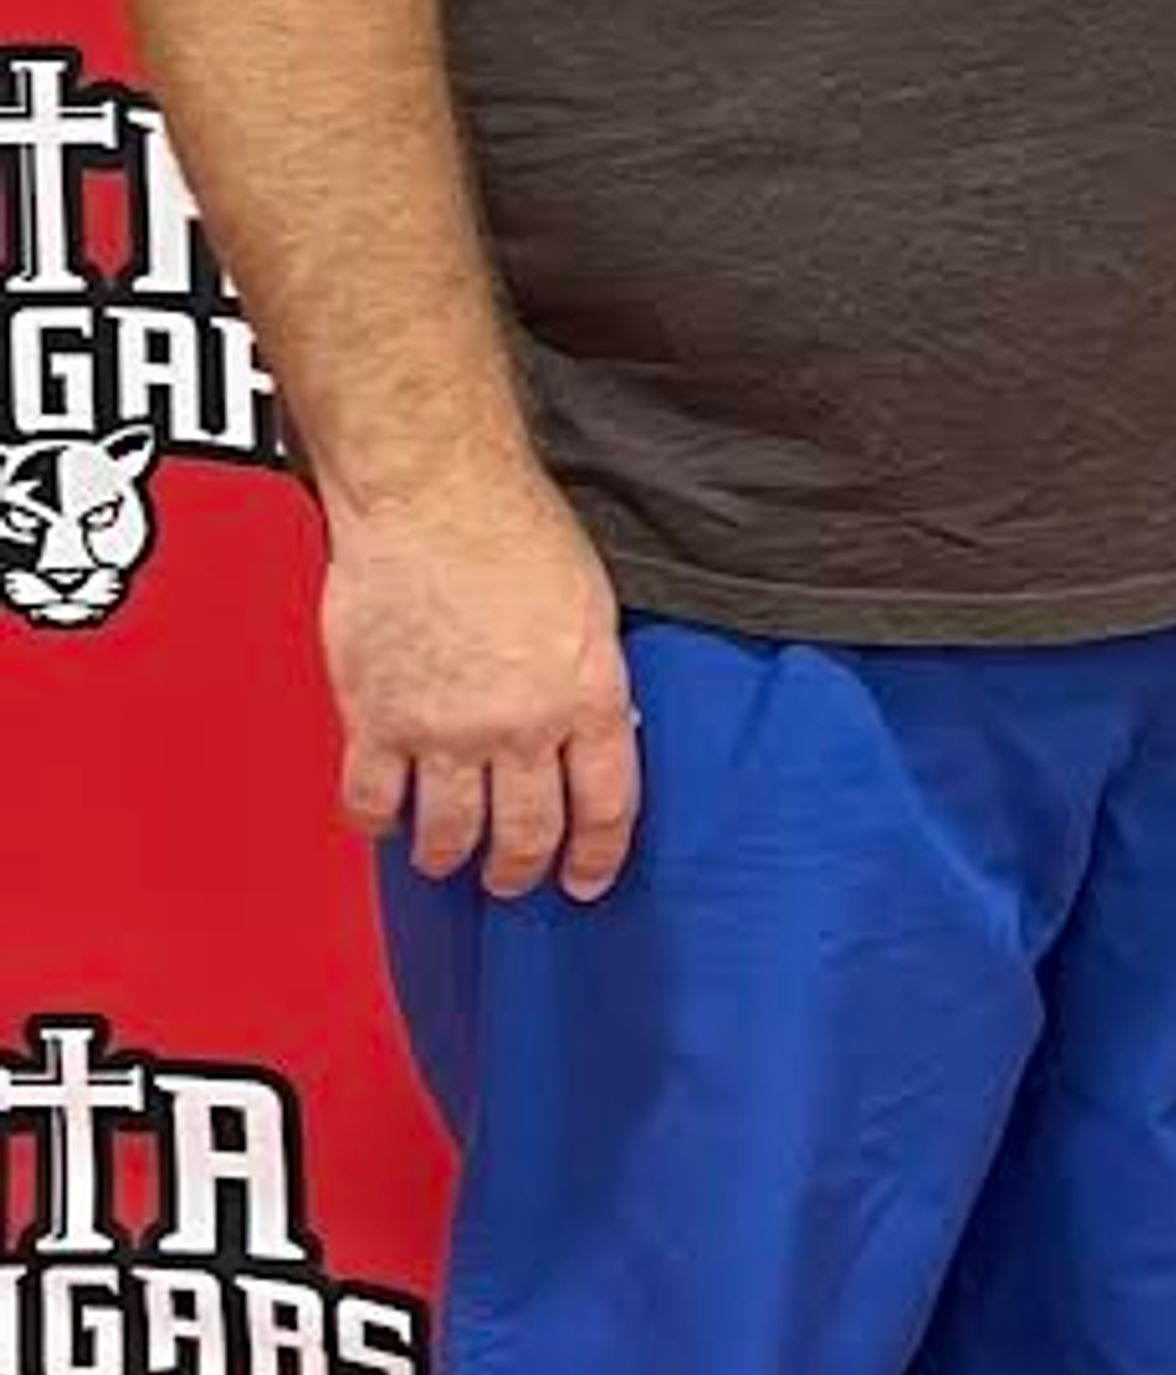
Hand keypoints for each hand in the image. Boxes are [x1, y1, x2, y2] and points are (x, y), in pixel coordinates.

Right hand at [322, 471, 638, 904]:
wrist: (434, 495)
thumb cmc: (515, 527)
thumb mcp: (591, 607)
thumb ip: (590, 677)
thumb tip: (595, 726)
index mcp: (586, 695)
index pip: (604, 805)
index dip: (597, 855)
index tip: (586, 878)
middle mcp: (519, 726)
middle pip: (526, 833)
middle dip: (520, 869)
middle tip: (511, 880)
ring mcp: (443, 732)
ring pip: (448, 833)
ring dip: (448, 856)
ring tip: (445, 858)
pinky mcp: (377, 722)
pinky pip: (372, 802)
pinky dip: (377, 822)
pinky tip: (384, 820)